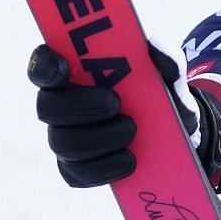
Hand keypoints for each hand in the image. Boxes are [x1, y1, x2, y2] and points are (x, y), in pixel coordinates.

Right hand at [28, 43, 190, 187]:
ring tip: (132, 131)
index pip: (43, 66)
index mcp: (74, 73)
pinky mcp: (77, 168)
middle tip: (115, 103)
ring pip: (62, 142)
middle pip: (47, 107)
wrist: (177, 135)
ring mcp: (65, 139)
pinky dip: (104, 167)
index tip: (62, 66)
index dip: (43, 65)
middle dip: (79, 105)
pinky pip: (78, 173)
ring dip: (98, 138)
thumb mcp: (170, 74)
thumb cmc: (161, 94)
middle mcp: (62, 106)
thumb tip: (153, 47)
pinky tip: (129, 159)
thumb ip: (166, 57)